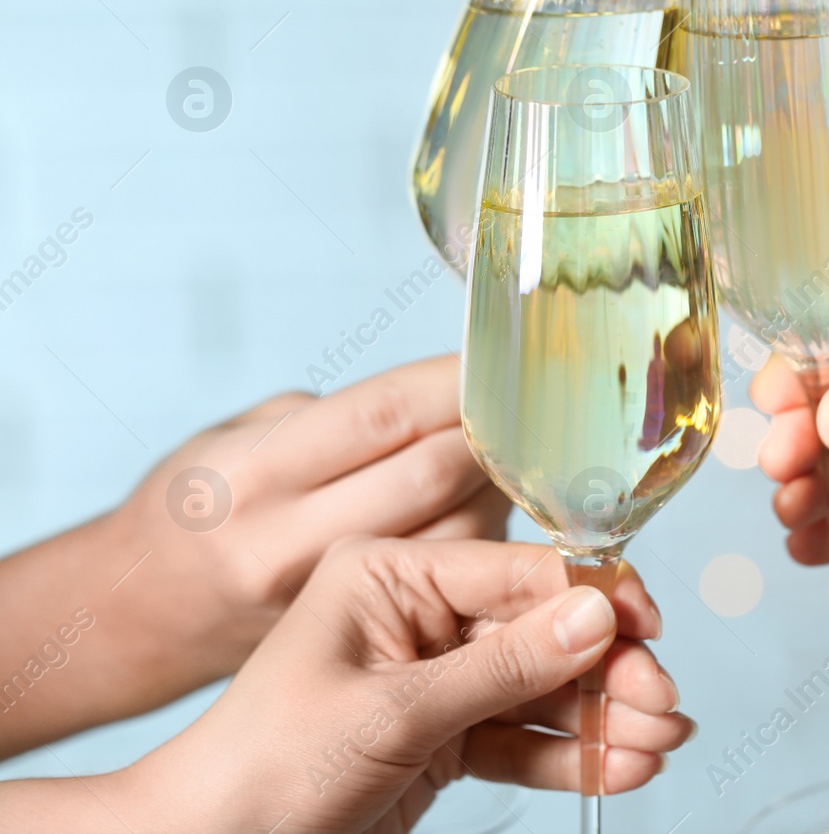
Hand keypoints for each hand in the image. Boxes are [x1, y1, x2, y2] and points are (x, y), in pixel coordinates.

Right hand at [0, 355, 509, 758]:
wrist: (134, 619)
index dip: (453, 384)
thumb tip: (429, 399)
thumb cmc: (197, 509)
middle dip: (490, 436)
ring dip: (497, 493)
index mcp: (253, 471)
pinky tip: (486, 516)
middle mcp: (285, 537)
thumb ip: (324, 419)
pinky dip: (479, 542)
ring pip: (452, 533)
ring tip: (510, 464)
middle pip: (431, 475)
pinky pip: (442, 581)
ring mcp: (320, 596)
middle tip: (524, 412)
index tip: (498, 362)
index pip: (382, 415)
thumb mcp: (232, 438)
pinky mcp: (350, 637)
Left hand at [116, 539, 687, 832]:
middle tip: (664, 707)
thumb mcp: (393, 711)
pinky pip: (524, 737)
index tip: (650, 629)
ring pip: (544, 688)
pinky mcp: (446, 735)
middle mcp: (420, 615)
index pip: (517, 571)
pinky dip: (572, 756)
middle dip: (607, 670)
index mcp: (391, 574)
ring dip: (603, 718)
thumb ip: (504, 664)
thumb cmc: (267, 764)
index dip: (591, 598)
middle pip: (544, 630)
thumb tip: (600, 613)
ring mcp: (436, 677)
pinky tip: (620, 769)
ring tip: (659, 747)